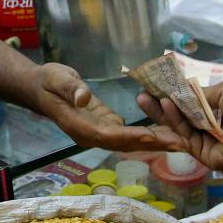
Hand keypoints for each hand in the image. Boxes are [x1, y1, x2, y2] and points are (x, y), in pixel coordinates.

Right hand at [33, 63, 170, 151]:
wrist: (40, 87)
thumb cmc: (48, 81)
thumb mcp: (57, 79)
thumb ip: (71, 89)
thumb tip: (84, 98)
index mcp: (78, 125)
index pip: (107, 134)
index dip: (129, 136)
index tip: (151, 135)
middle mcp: (90, 134)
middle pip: (123, 143)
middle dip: (151, 144)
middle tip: (180, 143)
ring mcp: (97, 132)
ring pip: (128, 141)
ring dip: (154, 142)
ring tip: (182, 140)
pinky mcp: (104, 125)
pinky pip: (127, 133)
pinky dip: (147, 133)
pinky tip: (167, 130)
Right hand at [135, 78, 222, 212]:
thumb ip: (201, 94)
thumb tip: (184, 93)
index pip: (195, 102)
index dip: (176, 94)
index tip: (157, 84)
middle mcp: (215, 125)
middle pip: (184, 115)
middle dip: (163, 104)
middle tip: (143, 92)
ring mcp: (209, 142)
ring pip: (181, 127)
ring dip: (163, 111)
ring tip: (144, 97)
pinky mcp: (204, 156)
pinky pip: (187, 137)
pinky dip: (175, 121)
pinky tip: (165, 105)